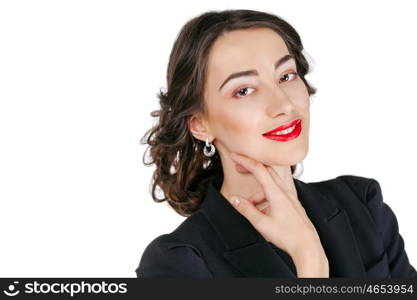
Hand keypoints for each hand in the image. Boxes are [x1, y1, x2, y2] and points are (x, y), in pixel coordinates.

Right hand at [226, 152, 327, 276]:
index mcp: (277, 193)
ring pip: (270, 185)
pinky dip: (265, 197)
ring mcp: (290, 197)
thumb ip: (246, 210)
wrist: (307, 246)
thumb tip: (234, 199)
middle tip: (238, 168)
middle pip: (266, 171)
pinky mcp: (292, 204)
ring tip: (249, 206)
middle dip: (250, 168)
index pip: (259, 170)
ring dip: (257, 191)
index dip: (245, 161)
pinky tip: (262, 212)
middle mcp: (285, 192)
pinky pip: (276, 193)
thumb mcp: (261, 223)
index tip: (235, 156)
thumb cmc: (289, 236)